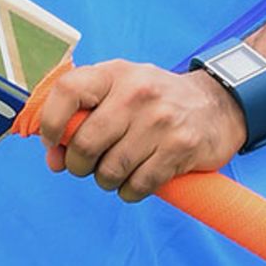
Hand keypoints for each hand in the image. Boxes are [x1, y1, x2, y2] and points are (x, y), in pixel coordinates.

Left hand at [35, 59, 247, 201]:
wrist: (216, 105)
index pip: (68, 90)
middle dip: (78, 164)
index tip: (51, 143)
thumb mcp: (118, 90)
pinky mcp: (180, 147)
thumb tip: (53, 159)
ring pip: (111, 169)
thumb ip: (82, 117)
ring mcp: (160, 119)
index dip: (50, 122)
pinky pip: (139, 184)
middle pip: (86, 141)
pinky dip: (130, 191)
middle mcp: (136, 92)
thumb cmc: (152, 101)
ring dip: (105, 181)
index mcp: (114, 73)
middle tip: (85, 167)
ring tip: (112, 174)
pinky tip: (133, 182)